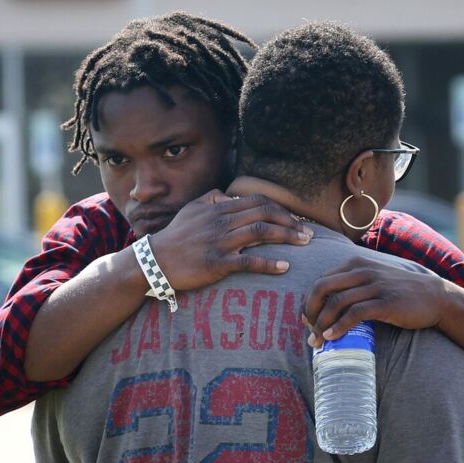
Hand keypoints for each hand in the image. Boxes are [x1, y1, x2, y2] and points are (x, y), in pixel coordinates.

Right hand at [148, 191, 312, 290]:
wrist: (154, 261)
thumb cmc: (176, 236)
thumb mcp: (192, 209)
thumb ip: (213, 197)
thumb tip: (232, 195)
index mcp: (219, 207)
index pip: (258, 201)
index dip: (281, 209)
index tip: (295, 219)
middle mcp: (222, 221)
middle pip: (265, 214)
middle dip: (291, 222)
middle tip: (309, 233)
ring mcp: (220, 242)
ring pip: (260, 233)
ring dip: (287, 237)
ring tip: (305, 244)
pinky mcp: (216, 263)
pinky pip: (248, 261)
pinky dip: (268, 264)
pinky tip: (284, 266)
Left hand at [303, 257, 454, 347]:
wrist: (436, 298)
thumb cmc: (403, 292)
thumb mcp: (376, 279)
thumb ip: (355, 284)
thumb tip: (329, 302)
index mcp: (357, 264)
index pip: (321, 279)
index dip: (310, 300)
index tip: (308, 319)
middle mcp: (363, 271)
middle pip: (322, 288)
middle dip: (310, 311)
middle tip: (308, 329)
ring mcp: (375, 286)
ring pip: (336, 302)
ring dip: (321, 324)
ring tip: (316, 341)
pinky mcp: (386, 303)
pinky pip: (354, 314)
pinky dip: (339, 327)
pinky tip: (332, 338)